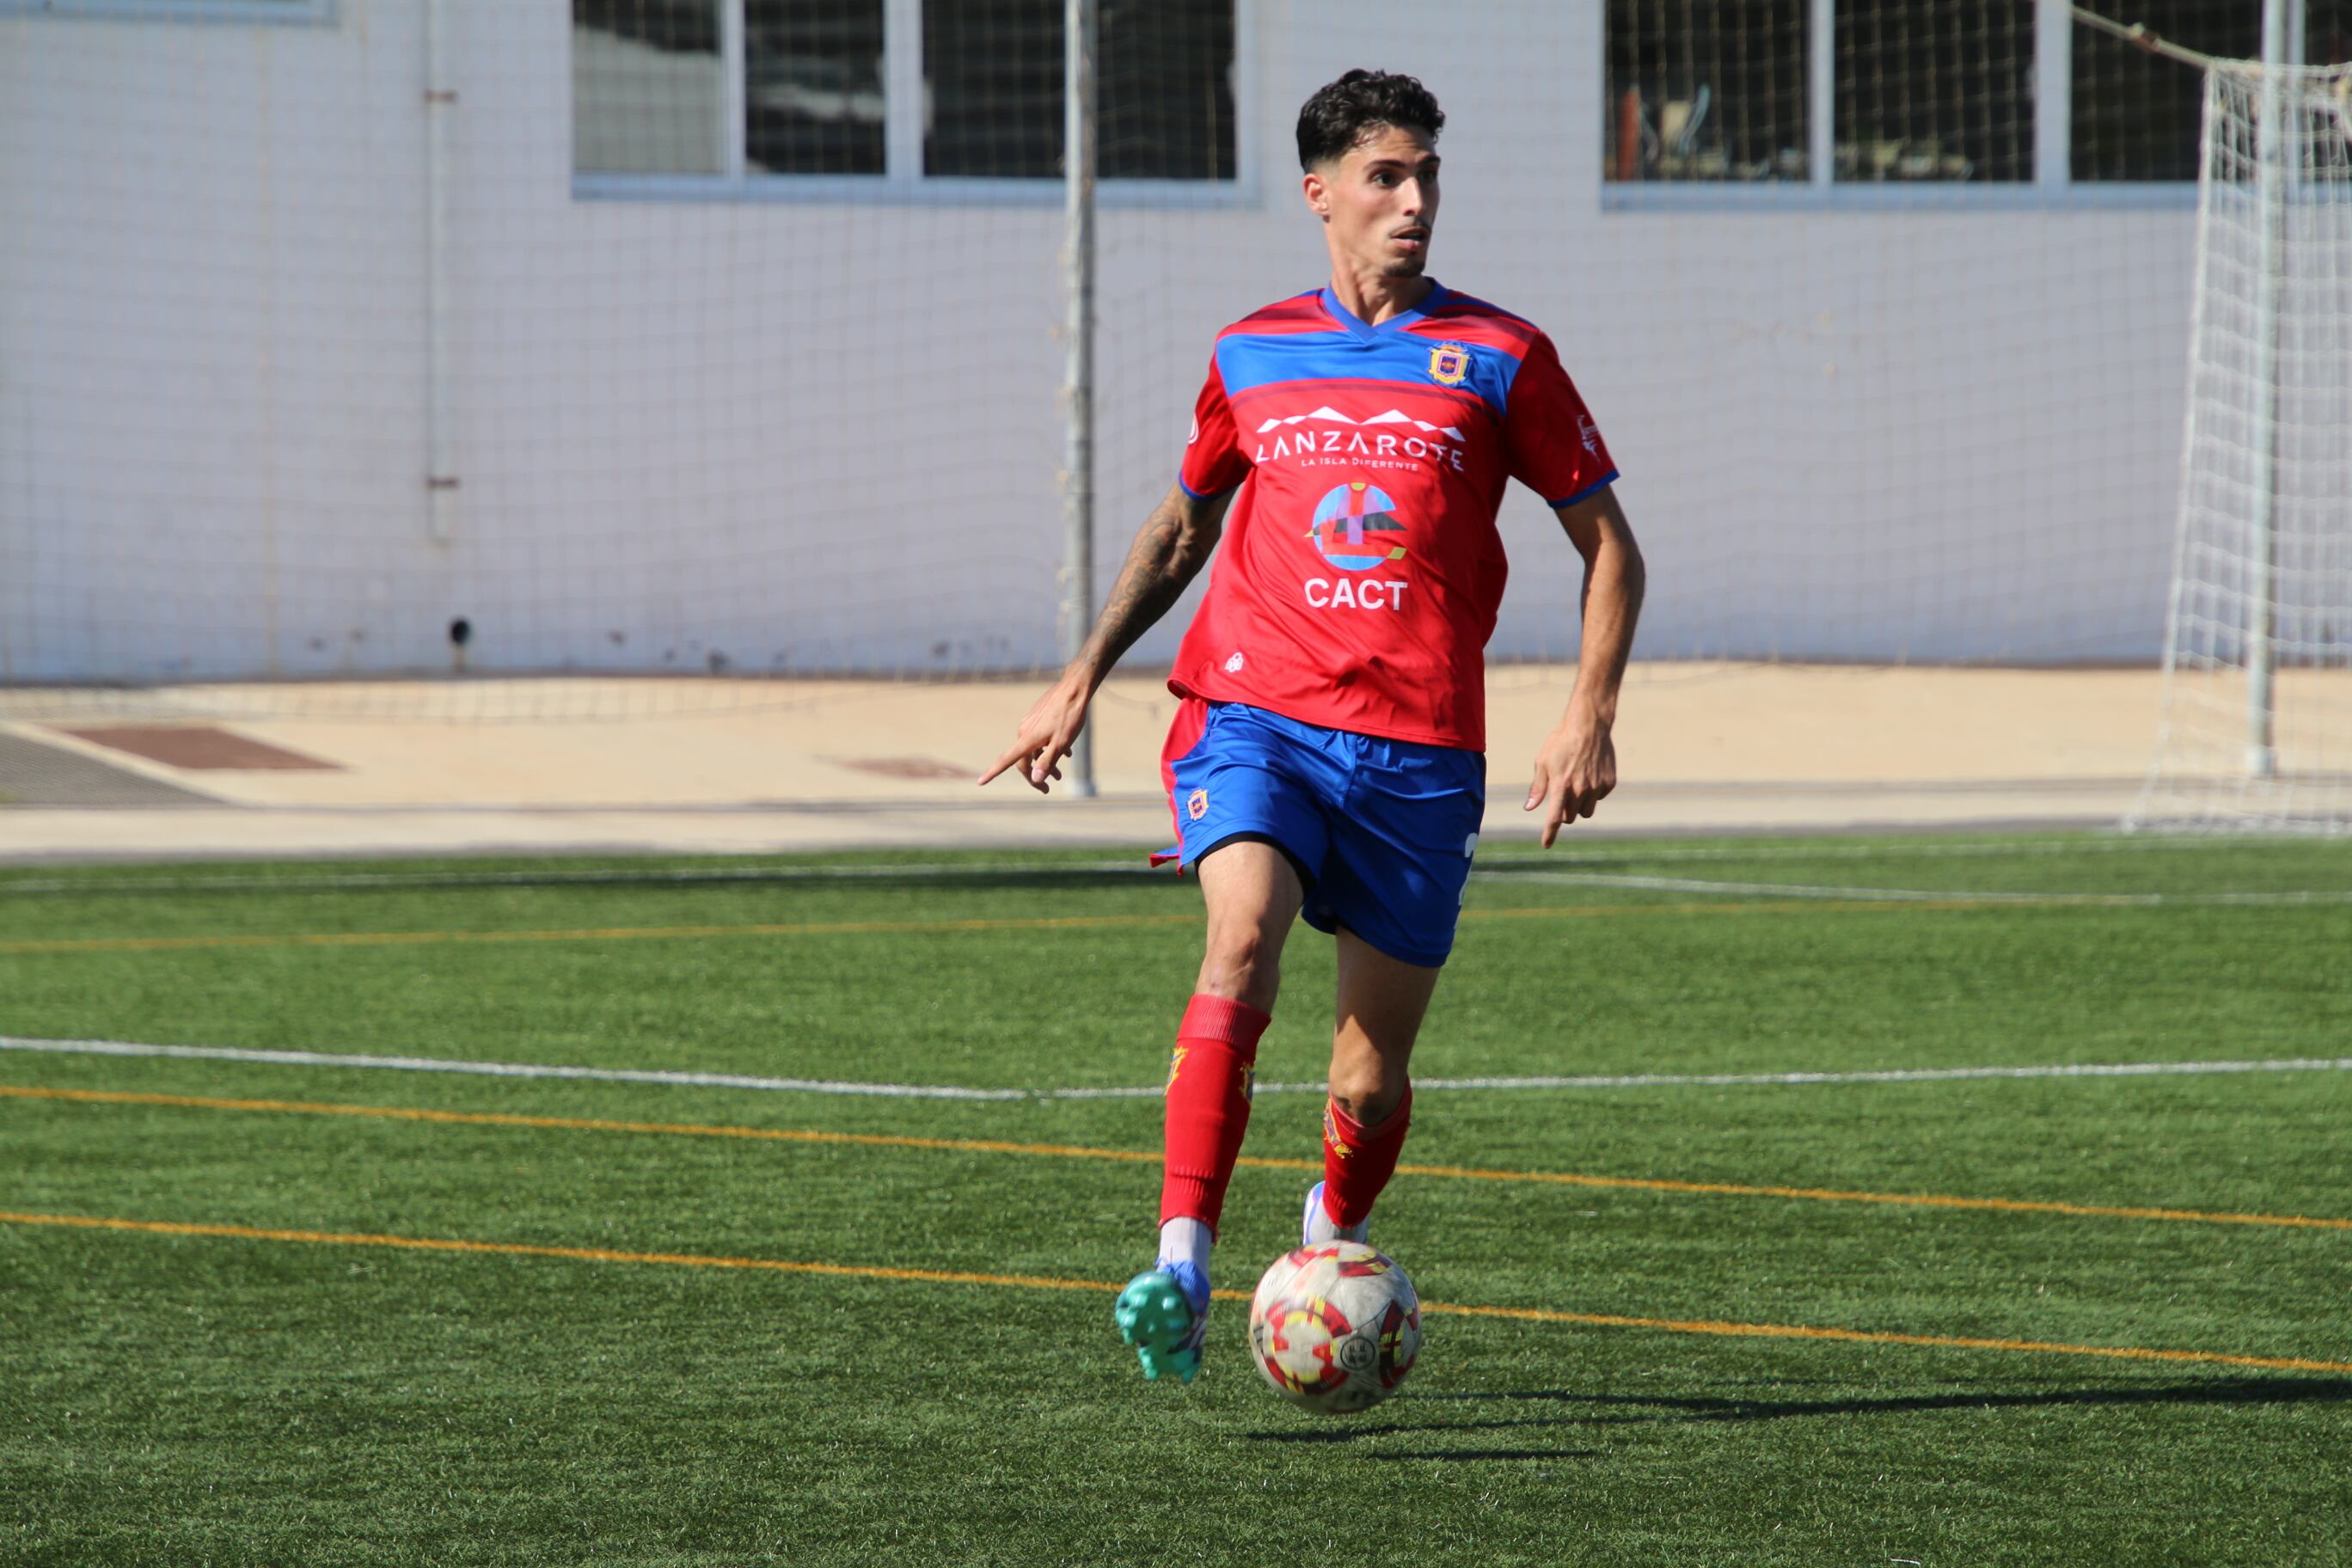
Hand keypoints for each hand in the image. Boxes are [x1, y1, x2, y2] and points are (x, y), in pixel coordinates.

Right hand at [978, 672, 1091, 793]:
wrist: (1075, 687)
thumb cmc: (1070, 716)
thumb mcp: (1061, 743)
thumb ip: (1048, 761)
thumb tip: (1035, 778)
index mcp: (1028, 739)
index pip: (1007, 760)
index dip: (993, 772)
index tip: (980, 782)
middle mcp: (1025, 731)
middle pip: (1023, 759)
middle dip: (1034, 776)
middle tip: (1047, 789)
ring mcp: (1031, 723)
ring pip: (1034, 749)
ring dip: (1044, 763)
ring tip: (1059, 775)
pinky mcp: (1038, 716)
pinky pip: (1040, 738)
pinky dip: (1049, 748)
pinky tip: (1066, 753)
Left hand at [1524, 713, 1615, 846]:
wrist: (1589, 725)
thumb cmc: (1561, 742)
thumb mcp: (1543, 762)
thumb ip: (1538, 788)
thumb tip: (1529, 808)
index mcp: (1561, 786)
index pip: (1554, 818)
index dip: (1550, 834)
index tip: (1546, 845)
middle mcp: (1580, 790)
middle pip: (1571, 817)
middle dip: (1564, 811)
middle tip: (1562, 793)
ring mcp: (1597, 788)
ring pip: (1586, 811)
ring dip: (1580, 805)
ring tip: (1576, 784)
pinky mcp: (1609, 783)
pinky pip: (1600, 798)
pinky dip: (1594, 793)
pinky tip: (1590, 774)